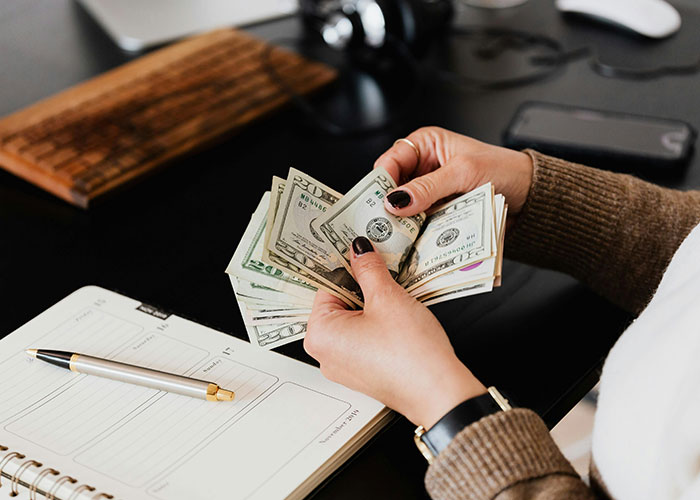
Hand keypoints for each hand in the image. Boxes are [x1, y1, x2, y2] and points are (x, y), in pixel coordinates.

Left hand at [304, 237, 485, 428]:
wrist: (439, 392)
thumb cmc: (411, 355)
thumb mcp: (387, 298)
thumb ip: (369, 269)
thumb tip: (359, 251)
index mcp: (319, 335)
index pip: (326, 286)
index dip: (348, 268)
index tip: (363, 256)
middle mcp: (326, 354)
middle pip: (339, 304)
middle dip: (362, 288)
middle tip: (385, 275)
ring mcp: (345, 366)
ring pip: (355, 321)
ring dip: (374, 306)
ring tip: (395, 300)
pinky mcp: (364, 372)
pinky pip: (365, 338)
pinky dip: (379, 325)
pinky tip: (399, 320)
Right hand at [375, 127, 532, 220]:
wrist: (530, 195)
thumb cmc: (503, 170)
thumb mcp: (462, 173)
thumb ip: (427, 186)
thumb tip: (395, 199)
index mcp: (426, 144)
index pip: (390, 161)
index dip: (380, 181)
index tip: (377, 202)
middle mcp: (424, 167)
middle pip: (392, 187)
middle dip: (389, 204)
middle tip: (383, 222)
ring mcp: (430, 191)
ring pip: (404, 208)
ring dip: (401, 221)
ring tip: (396, 235)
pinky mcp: (437, 211)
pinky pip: (418, 222)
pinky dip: (415, 231)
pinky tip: (412, 239)